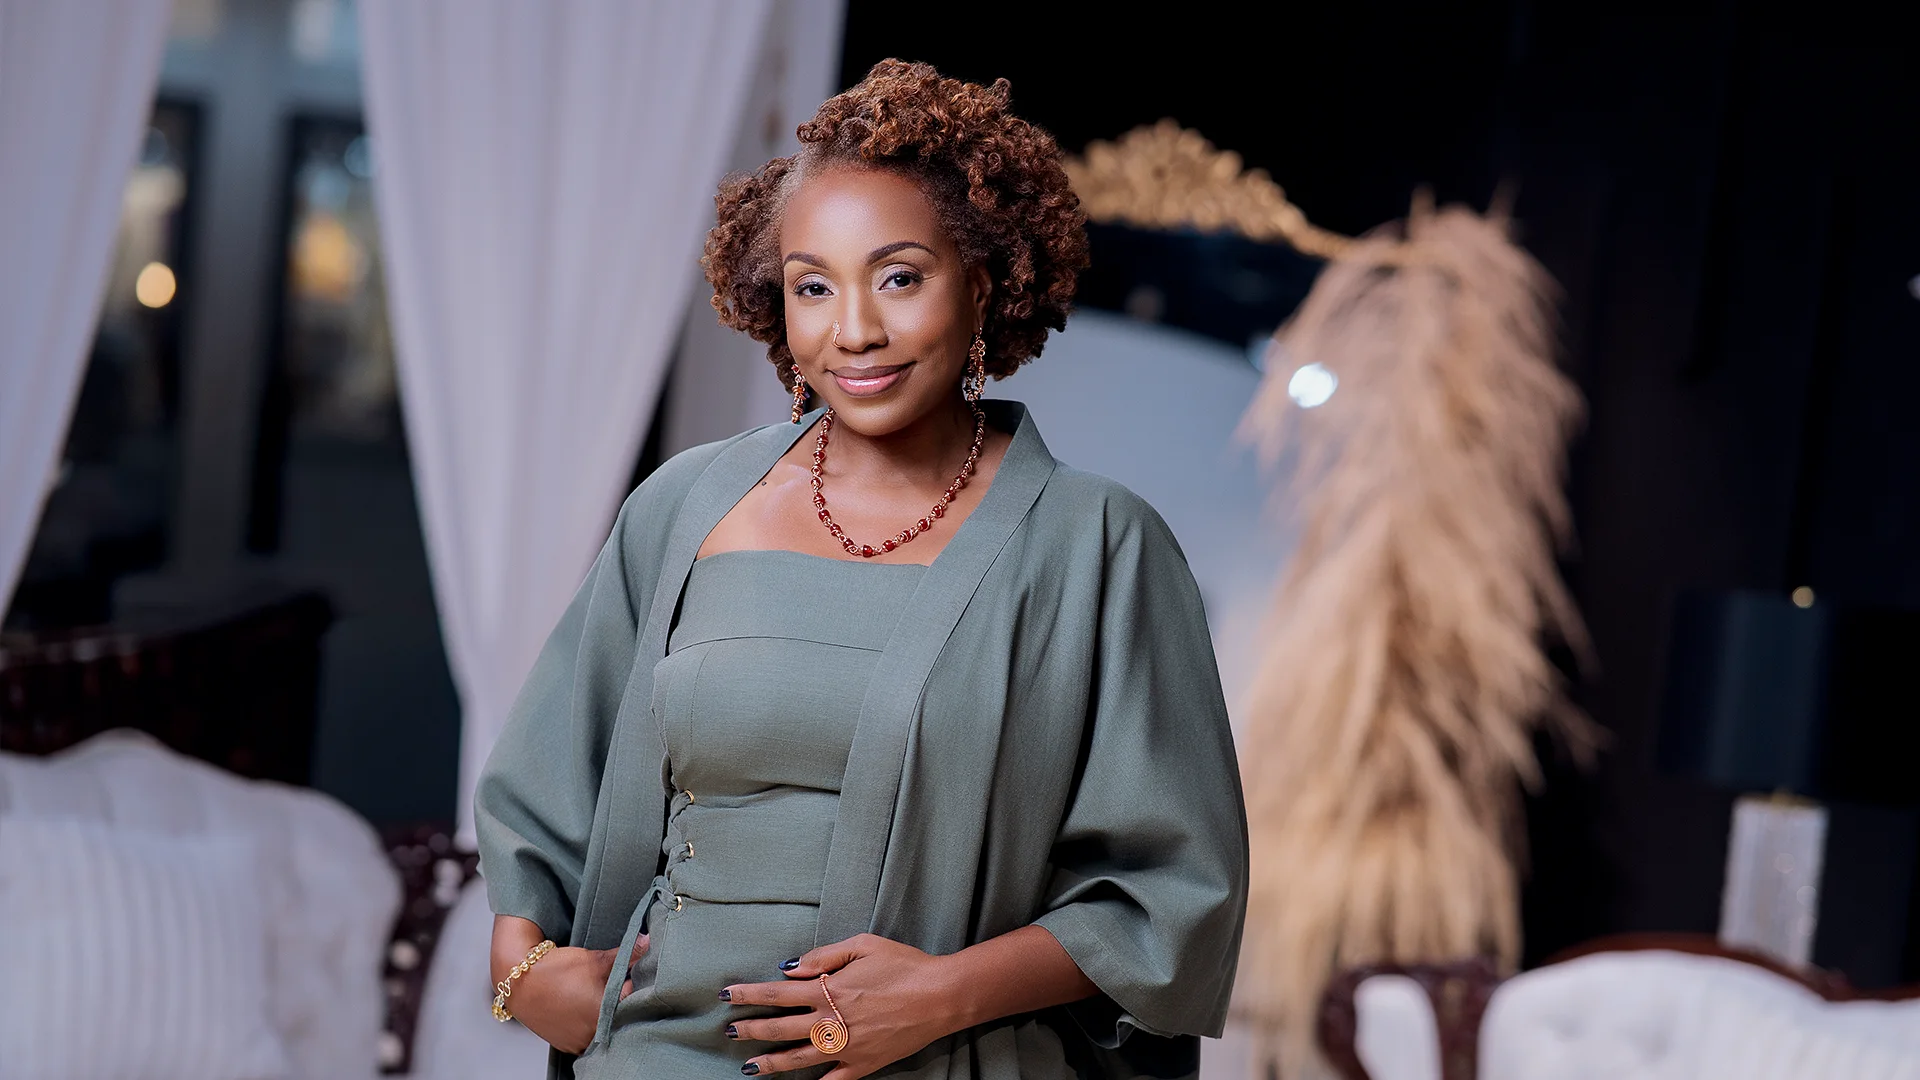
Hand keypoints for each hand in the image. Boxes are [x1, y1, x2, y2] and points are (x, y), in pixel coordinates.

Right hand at [505, 934, 648, 1054]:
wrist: (518, 981)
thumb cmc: (556, 969)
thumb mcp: (594, 959)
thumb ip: (626, 954)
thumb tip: (648, 941)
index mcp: (604, 1013)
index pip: (632, 1001)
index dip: (632, 986)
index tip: (627, 976)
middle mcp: (592, 1033)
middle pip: (618, 1018)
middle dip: (618, 1001)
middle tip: (609, 985)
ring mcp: (579, 1042)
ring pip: (601, 1028)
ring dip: (602, 1014)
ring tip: (590, 995)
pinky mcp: (566, 1045)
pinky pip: (586, 1036)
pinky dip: (587, 1024)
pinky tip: (580, 1008)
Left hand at [722, 933, 962, 1078]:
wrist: (941, 996)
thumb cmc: (904, 965)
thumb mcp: (863, 945)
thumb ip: (824, 955)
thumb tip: (791, 966)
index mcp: (829, 990)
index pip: (777, 992)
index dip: (749, 993)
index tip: (728, 994)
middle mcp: (832, 1021)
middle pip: (780, 1028)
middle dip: (751, 1028)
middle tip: (730, 1030)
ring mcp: (846, 1047)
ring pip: (799, 1059)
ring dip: (771, 1062)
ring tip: (749, 1066)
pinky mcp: (864, 1064)